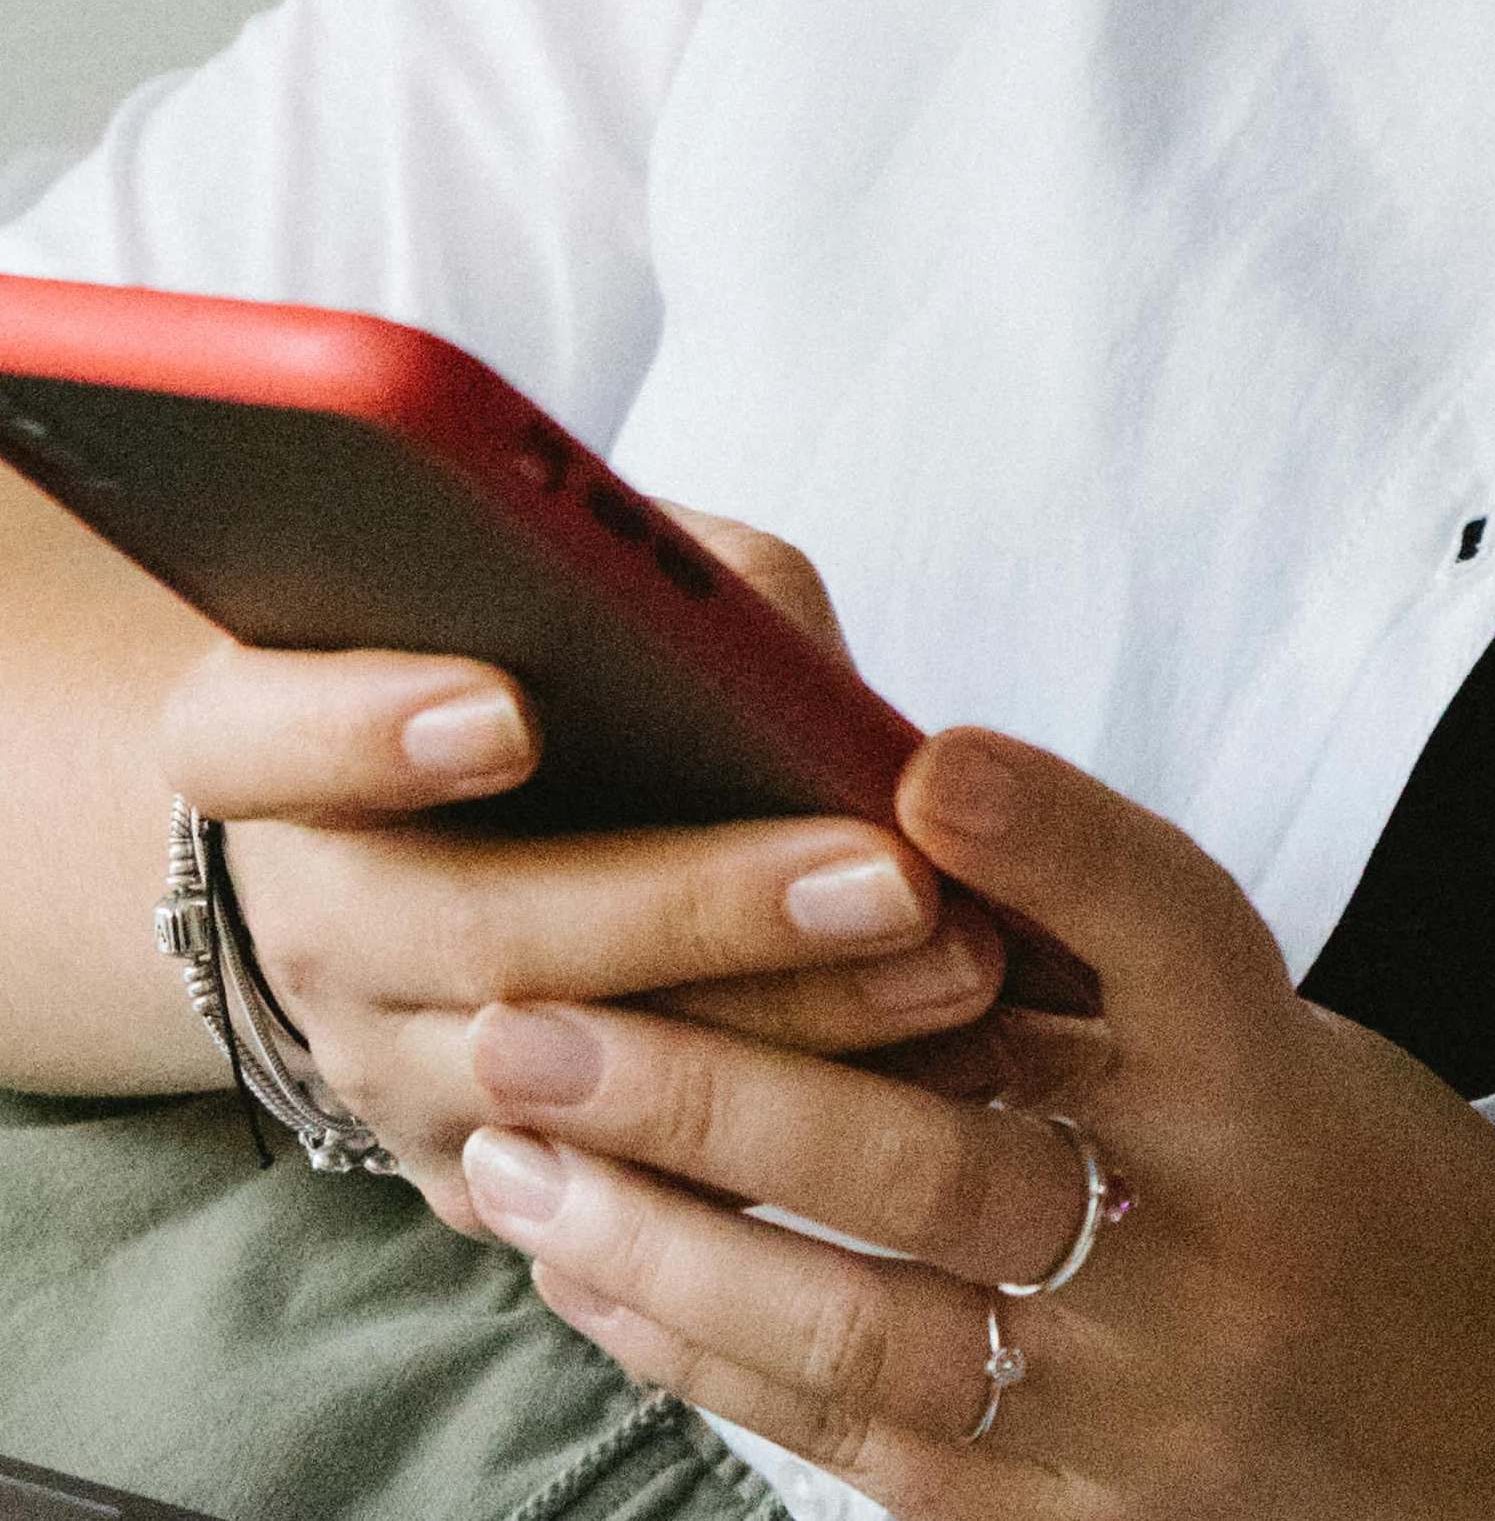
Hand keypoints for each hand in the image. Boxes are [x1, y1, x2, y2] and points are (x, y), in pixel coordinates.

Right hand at [156, 516, 1007, 1234]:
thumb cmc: (554, 669)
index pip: (257, 734)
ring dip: (784, 1031)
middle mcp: (307, 918)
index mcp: (267, 740)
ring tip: (954, 966)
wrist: (451, 848)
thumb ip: (675, 589)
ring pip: (574, 1082)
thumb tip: (801, 666)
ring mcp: (384, 1067)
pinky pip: (634, 1188)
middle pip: (471, 932)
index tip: (512, 709)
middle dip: (696, 905)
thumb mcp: (591, 589)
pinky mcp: (484, 1178)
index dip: (368, 725)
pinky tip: (935, 1077)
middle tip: (885, 876)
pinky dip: (792, 1139)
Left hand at [454, 728, 1494, 1520]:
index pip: (1170, 933)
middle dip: (717, 1090)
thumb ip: (1099, 973)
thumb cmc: (1358, 1187)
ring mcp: (1142, 1413)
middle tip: (534, 1021)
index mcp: (1276, 1094)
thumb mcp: (1276, 1051)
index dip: (1054, 842)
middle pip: (947, 1165)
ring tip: (508, 1158)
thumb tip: (871, 832)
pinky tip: (594, 1281)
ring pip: (862, 1335)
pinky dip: (708, 1359)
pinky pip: (859, 1448)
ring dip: (662, 1246)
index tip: (922, 762)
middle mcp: (1213, 1251)